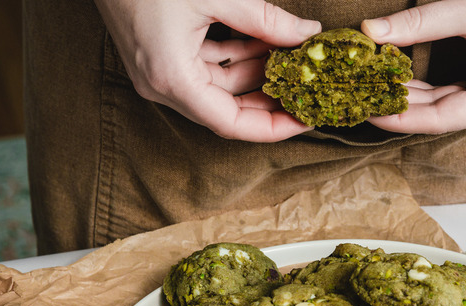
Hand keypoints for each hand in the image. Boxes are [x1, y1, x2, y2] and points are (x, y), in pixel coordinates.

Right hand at [94, 0, 320, 141]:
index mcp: (173, 80)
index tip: (305, 119)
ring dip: (254, 73)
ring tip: (290, 57)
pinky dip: (235, 57)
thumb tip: (306, 34)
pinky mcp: (161, 55)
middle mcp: (163, 86)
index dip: (273, 126)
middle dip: (269, 100)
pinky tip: (263, 41)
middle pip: (227, 110)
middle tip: (306, 92)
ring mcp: (159, 72)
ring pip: (219, 87)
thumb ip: (265, 20)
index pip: (232, 124)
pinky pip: (206, 68)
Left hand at [361, 0, 465, 133]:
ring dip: (411, 98)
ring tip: (373, 89)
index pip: (437, 119)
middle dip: (399, 104)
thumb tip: (370, 32)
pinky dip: (429, 91)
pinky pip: (458, 98)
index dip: (397, 115)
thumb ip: (418, 24)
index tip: (364, 108)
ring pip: (447, 108)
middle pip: (440, 115)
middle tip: (361, 95)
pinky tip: (399, 82)